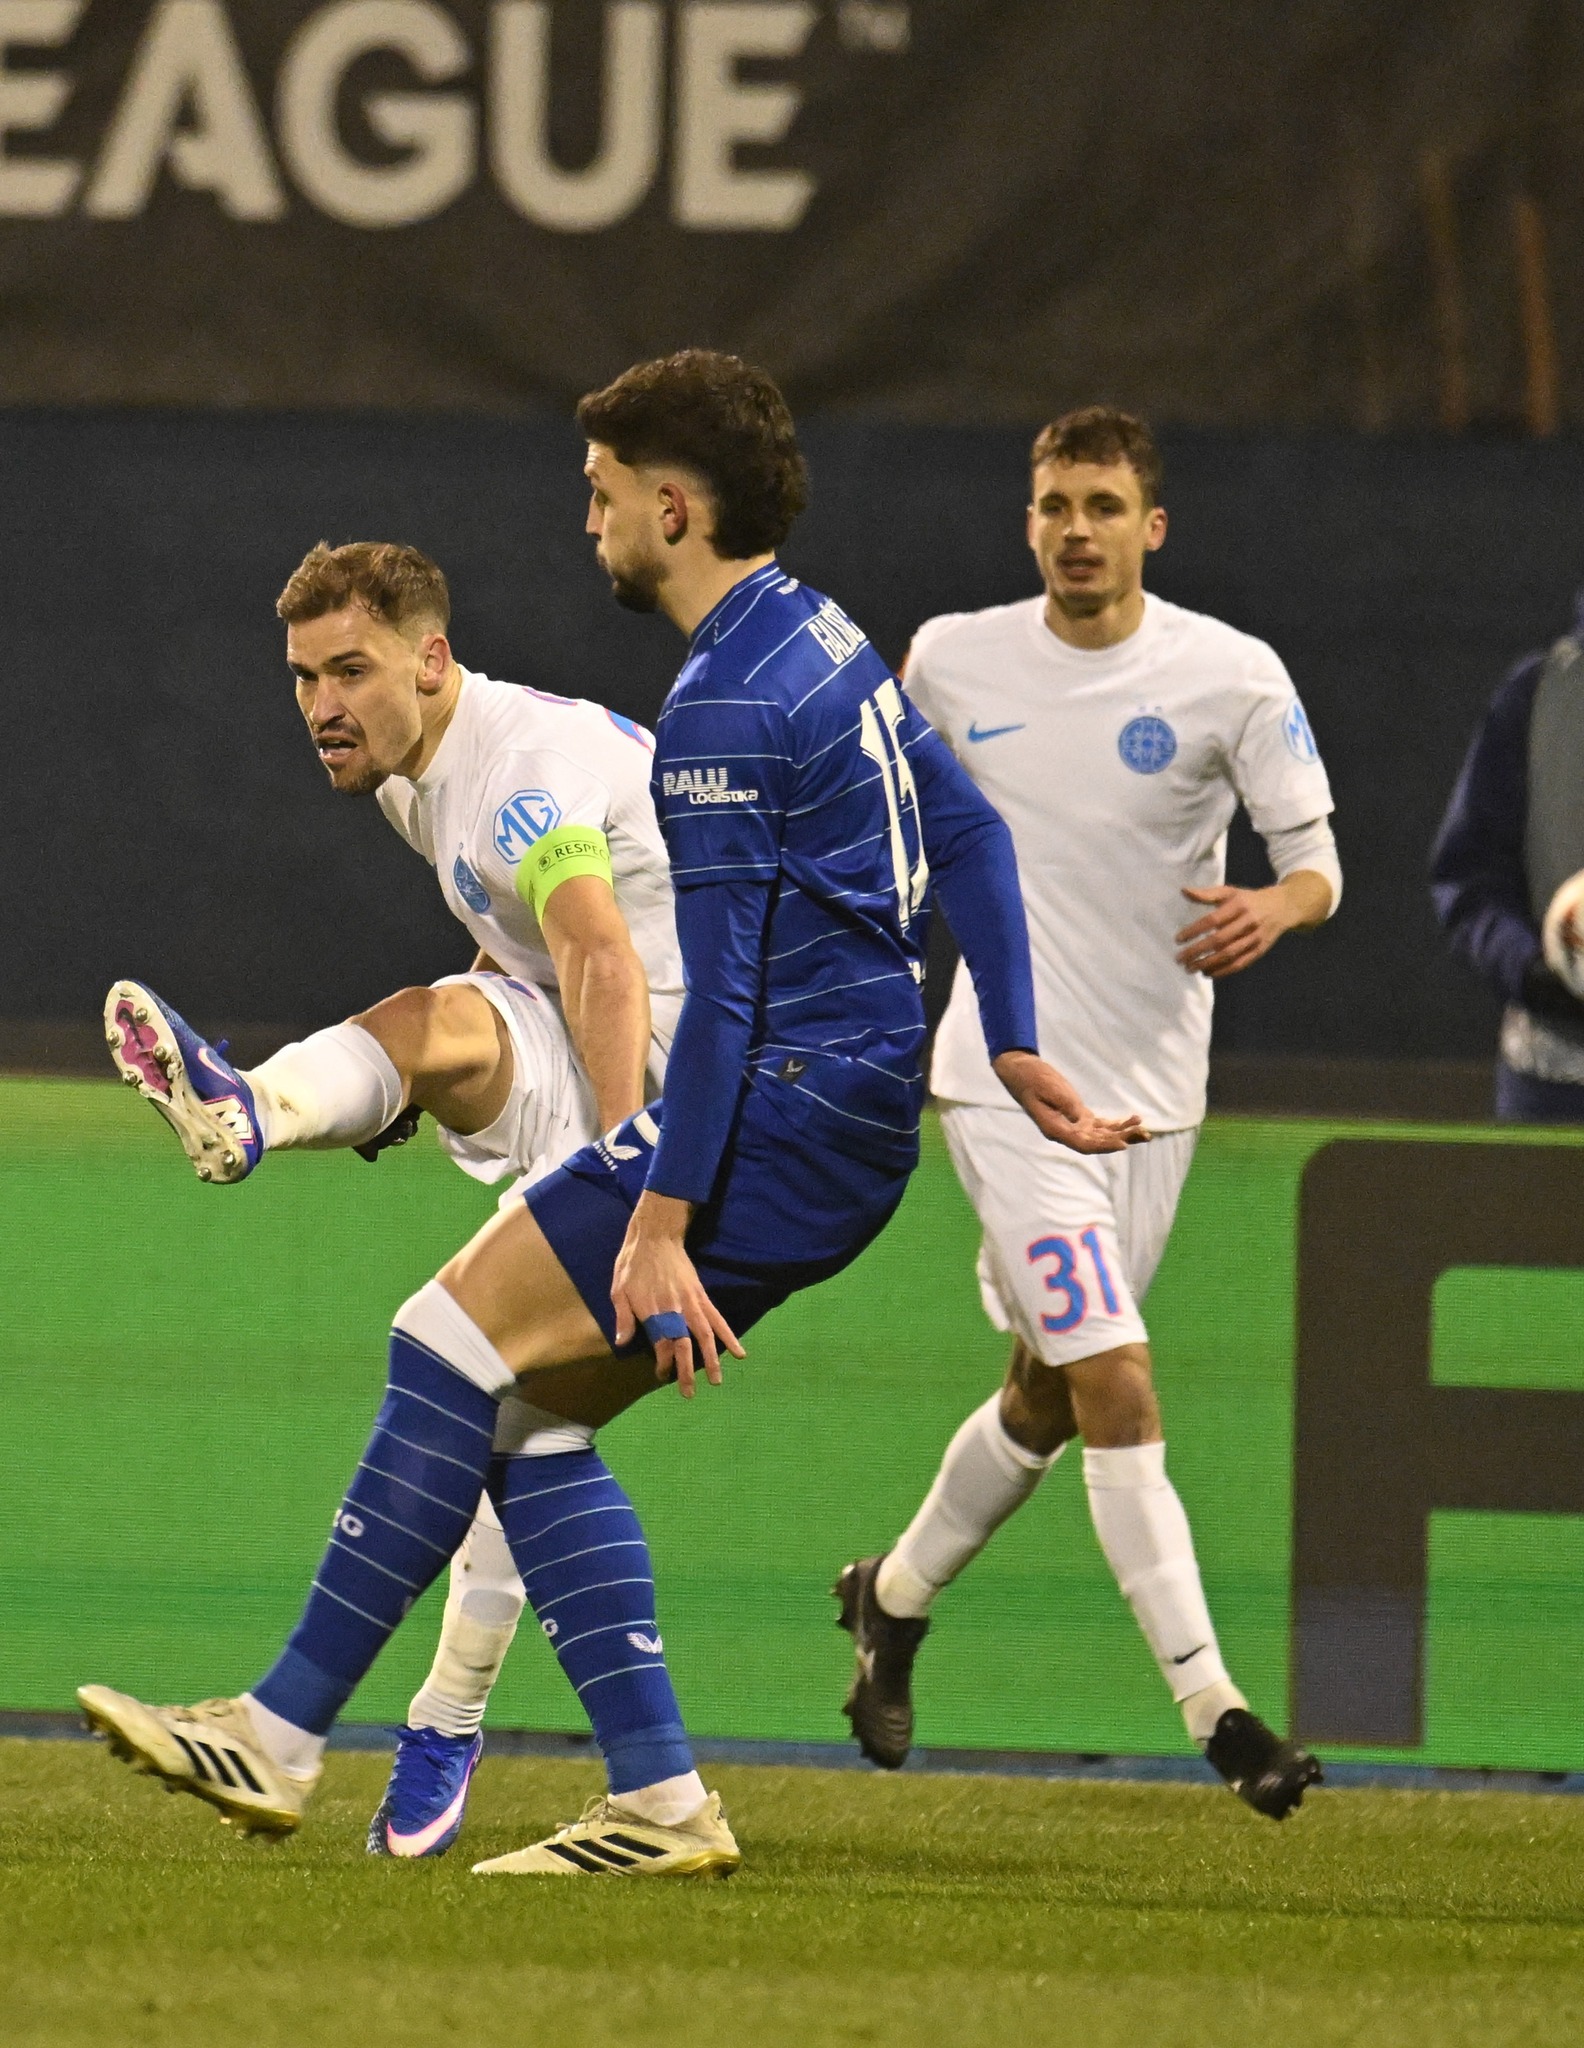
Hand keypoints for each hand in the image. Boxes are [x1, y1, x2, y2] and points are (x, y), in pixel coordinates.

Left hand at [610, 1190, 745, 1397]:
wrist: (656, 1236)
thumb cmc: (633, 1263)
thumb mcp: (619, 1289)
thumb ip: (624, 1317)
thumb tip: (622, 1343)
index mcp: (654, 1311)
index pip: (661, 1345)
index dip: (663, 1363)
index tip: (662, 1375)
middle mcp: (675, 1310)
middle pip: (684, 1346)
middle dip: (686, 1371)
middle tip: (688, 1393)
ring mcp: (692, 1303)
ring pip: (705, 1336)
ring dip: (712, 1359)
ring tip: (717, 1380)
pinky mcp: (702, 1296)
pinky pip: (717, 1319)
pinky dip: (728, 1336)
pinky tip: (739, 1351)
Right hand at [992, 1050, 1149, 1152]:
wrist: (1021, 1071)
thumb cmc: (1032, 1078)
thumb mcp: (1049, 1088)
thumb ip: (1065, 1104)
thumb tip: (1081, 1118)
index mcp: (1055, 1129)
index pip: (1084, 1144)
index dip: (1104, 1145)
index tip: (1123, 1143)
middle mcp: (1065, 1132)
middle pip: (1097, 1143)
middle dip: (1121, 1140)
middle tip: (1144, 1134)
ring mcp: (1072, 1125)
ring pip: (1100, 1135)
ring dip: (1122, 1133)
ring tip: (1145, 1131)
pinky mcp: (1076, 1116)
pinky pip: (1099, 1125)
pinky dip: (1115, 1124)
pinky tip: (1131, 1120)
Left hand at [1176, 882, 1297, 977]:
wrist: (1283, 907)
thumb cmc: (1249, 899)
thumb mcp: (1230, 892)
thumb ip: (1207, 894)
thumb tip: (1183, 891)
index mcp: (1239, 905)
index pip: (1213, 920)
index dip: (1194, 931)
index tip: (1178, 940)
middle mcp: (1248, 922)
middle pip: (1219, 940)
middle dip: (1197, 951)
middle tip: (1180, 959)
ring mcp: (1255, 938)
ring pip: (1229, 955)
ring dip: (1208, 964)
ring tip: (1191, 968)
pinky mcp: (1260, 950)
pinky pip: (1240, 964)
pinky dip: (1223, 971)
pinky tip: (1208, 973)